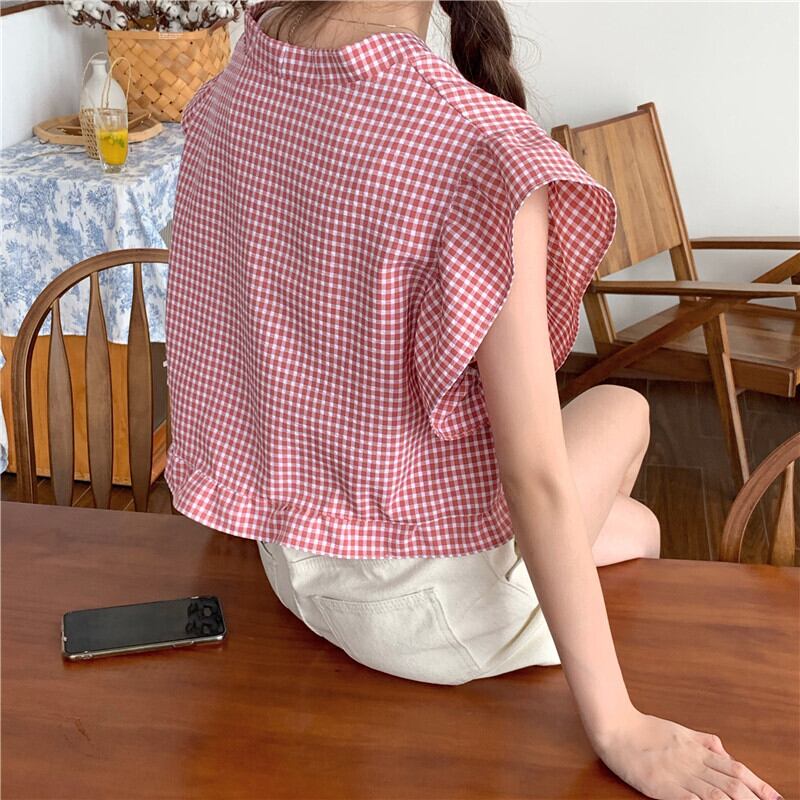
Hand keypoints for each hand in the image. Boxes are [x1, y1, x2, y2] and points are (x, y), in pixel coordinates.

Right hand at [593, 708, 782, 799]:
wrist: (615, 727)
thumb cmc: (643, 729)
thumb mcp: (677, 730)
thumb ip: (700, 740)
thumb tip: (722, 748)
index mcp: (696, 749)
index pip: (735, 768)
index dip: (758, 784)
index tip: (776, 797)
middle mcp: (693, 762)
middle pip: (732, 783)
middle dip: (755, 798)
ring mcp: (680, 776)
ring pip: (718, 793)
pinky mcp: (665, 788)